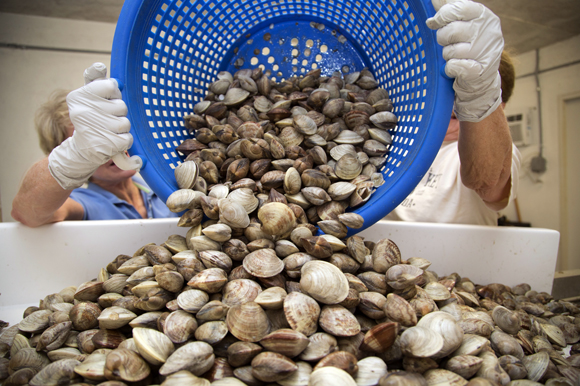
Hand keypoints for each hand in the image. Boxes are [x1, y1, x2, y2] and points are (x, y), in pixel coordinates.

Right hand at [48, 63, 135, 189]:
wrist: (82, 151)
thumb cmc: (90, 120)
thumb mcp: (88, 99)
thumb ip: (95, 81)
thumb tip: (99, 65)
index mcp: (79, 97)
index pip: (111, 86)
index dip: (114, 95)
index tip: (105, 102)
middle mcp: (83, 112)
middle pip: (121, 106)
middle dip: (118, 114)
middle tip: (106, 120)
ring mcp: (94, 129)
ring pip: (125, 123)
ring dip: (122, 129)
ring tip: (109, 132)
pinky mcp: (105, 146)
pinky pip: (128, 139)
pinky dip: (124, 142)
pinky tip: (112, 142)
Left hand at [427, 0, 503, 121]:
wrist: (481, 78)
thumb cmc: (468, 46)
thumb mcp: (464, 24)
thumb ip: (451, 10)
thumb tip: (433, 0)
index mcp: (484, 16)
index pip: (460, 8)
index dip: (443, 15)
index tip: (434, 22)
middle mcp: (488, 32)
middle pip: (452, 30)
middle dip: (443, 38)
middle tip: (446, 43)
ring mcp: (486, 52)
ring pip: (452, 50)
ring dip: (447, 55)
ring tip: (453, 56)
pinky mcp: (480, 71)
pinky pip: (454, 66)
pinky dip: (449, 68)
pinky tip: (454, 68)